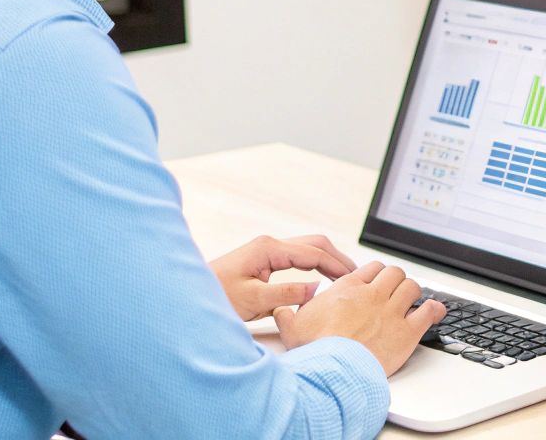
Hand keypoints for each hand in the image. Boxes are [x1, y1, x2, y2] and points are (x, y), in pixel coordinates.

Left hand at [208, 234, 356, 321]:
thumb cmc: (215, 296)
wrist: (188, 298)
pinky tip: (322, 279)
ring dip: (327, 260)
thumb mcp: (253, 300)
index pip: (313, 252)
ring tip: (345, 277)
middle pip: (314, 244)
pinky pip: (297, 259)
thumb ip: (286, 294)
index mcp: (269, 249)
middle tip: (357, 274)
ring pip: (307, 249)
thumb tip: (317, 289)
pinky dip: (315, 265)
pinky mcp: (263, 262)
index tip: (354, 277)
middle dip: (337, 258)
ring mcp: (266, 252)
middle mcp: (269, 245)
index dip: (336, 265)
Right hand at [273, 262, 445, 376]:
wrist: (334, 371)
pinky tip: (435, 310)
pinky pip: (428, 311)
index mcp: (348, 289)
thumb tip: (279, 310)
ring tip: (411, 299)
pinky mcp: (407, 332)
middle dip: (396, 279)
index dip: (376, 274)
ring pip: (412, 287)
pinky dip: (433, 309)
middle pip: (395, 273)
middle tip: (395, 290)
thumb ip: (287, 315)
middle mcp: (373, 294)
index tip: (376, 282)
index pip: (371, 268)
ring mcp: (392, 311)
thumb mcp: (292, 328)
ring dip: (413, 291)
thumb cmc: (315, 350)